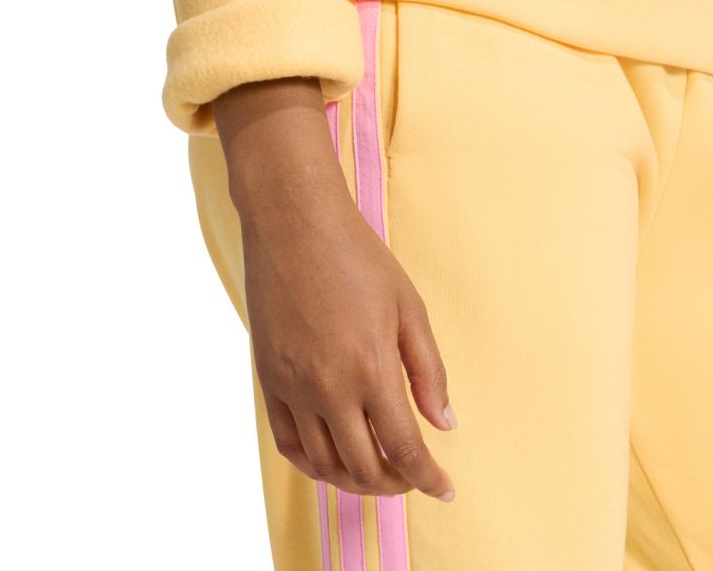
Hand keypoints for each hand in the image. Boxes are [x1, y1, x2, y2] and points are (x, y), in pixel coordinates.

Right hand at [212, 77, 456, 500]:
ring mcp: (292, 387)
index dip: (428, 478)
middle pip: (364, 468)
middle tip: (412, 476)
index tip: (443, 488)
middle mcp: (328, 388)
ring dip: (356, 481)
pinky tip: (332, 458)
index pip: (404, 449)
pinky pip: (288, 442)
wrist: (294, 225)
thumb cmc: (357, 258)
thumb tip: (444, 423)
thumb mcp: (408, 307)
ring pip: (324, 465)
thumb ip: (428, 371)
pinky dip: (313, 464)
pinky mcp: (268, 379)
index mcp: (372, 369)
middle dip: (396, 484)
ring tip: (377, 472)